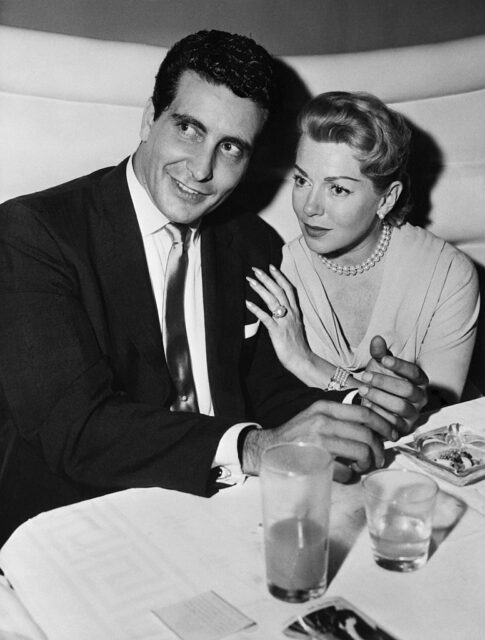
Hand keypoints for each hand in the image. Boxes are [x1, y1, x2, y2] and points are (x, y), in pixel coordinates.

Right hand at [242, 400, 396, 482]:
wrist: (266, 448)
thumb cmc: (296, 435)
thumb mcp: (315, 416)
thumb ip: (339, 418)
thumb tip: (371, 429)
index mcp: (324, 408)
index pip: (363, 412)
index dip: (382, 424)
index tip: (390, 434)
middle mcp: (322, 421)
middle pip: (366, 434)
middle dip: (378, 449)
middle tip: (377, 458)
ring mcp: (318, 441)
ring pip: (360, 452)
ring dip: (366, 463)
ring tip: (361, 467)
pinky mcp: (315, 460)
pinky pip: (346, 471)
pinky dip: (350, 476)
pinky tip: (345, 474)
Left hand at [245, 265, 309, 368]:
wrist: (302, 359)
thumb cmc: (297, 345)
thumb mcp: (294, 325)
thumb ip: (287, 315)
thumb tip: (278, 309)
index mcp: (295, 311)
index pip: (288, 289)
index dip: (279, 276)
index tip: (271, 267)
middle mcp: (291, 313)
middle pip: (279, 290)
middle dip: (267, 278)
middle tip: (255, 269)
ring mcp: (285, 322)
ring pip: (273, 300)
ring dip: (261, 289)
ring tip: (250, 281)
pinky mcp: (278, 332)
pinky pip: (266, 318)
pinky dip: (256, 309)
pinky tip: (247, 303)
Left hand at [359, 335, 427, 434]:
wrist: (371, 404)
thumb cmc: (379, 382)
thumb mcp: (378, 366)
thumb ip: (379, 353)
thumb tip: (377, 339)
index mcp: (419, 381)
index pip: (415, 372)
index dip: (399, 365)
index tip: (382, 359)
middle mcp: (421, 398)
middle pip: (408, 390)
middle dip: (385, 382)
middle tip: (366, 376)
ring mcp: (413, 415)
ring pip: (401, 406)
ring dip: (379, 397)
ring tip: (362, 390)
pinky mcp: (404, 429)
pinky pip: (393, 424)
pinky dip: (378, 414)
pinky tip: (365, 406)